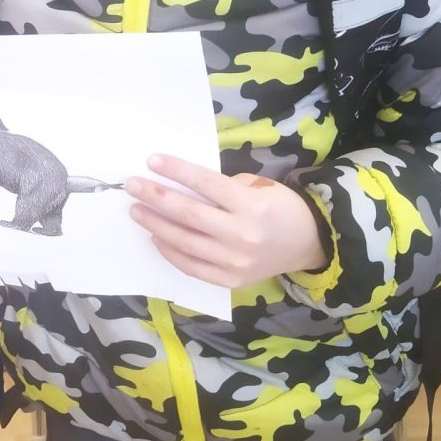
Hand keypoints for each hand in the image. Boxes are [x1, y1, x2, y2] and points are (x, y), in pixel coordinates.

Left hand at [126, 156, 327, 289]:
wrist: (308, 244)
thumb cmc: (281, 207)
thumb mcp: (260, 187)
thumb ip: (224, 187)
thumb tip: (182, 185)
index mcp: (251, 206)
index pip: (206, 184)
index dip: (177, 171)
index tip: (152, 161)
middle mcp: (241, 235)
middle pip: (188, 214)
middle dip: (156, 197)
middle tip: (133, 185)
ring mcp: (234, 261)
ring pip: (184, 241)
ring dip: (155, 224)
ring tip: (136, 210)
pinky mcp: (230, 280)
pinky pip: (191, 266)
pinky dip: (170, 251)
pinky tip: (156, 236)